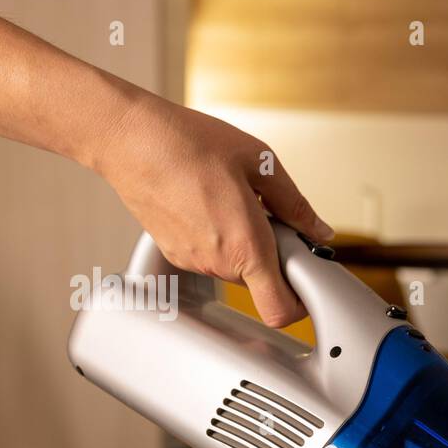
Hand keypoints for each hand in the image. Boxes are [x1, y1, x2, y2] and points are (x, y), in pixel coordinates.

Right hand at [93, 92, 332, 326]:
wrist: (128, 137)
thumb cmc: (189, 143)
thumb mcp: (259, 163)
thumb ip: (295, 205)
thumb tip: (319, 231)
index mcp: (246, 245)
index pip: (280, 310)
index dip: (300, 304)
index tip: (306, 283)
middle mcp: (217, 262)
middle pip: (261, 282)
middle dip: (273, 256)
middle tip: (269, 216)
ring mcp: (193, 261)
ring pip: (236, 268)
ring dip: (245, 245)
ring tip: (233, 201)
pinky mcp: (175, 253)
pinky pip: (211, 256)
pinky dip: (220, 238)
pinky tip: (209, 203)